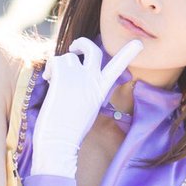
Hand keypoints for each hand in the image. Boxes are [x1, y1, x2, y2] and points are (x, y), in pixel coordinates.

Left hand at [32, 37, 141, 174]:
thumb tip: (74, 78)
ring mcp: (78, 76)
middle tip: (74, 47)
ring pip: (68, 56)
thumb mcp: (87, 109)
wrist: (59, 142)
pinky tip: (47, 80)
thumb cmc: (70, 132)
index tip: (137, 43)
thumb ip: (86, 91)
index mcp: (101, 90)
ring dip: (59, 65)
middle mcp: (92, 80)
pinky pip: (55, 61)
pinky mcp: (62, 76)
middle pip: (93, 50)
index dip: (127, 54)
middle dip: (83, 43)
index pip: (117, 68)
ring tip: (53, 79)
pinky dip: (49, 69)